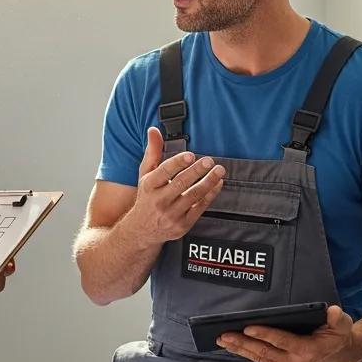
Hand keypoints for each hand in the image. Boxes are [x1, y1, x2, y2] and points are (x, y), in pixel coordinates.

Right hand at [126, 127, 225, 245]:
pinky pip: (200, 207)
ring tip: (219, 170)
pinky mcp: (183, 224)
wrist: (142, 230)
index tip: (190, 155)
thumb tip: (153, 130)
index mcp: (149, 185)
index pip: (164, 172)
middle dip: (197, 171)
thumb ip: (153, 151)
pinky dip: (211, 195)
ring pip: (193, 195)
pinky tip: (218, 184)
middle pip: (181, 183)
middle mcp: (159, 201)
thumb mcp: (146, 174)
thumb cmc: (147, 197)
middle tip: (209, 161)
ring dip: (208, 182)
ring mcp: (171, 214)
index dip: (177, 163)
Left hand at [217, 305, 358, 361]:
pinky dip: (246, 353)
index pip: (281, 341)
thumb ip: (337, 318)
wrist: (343, 357)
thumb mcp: (343, 325)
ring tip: (222, 340)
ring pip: (259, 357)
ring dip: (239, 349)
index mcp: (307, 350)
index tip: (247, 327)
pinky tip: (233, 346)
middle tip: (223, 334)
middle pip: (263, 351)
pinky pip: (261, 360)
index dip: (264, 334)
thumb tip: (332, 311)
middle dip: (241, 342)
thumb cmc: (339, 337)